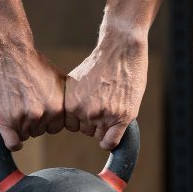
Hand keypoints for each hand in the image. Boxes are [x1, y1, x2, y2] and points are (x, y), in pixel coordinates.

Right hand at [0, 42, 65, 150]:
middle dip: (32, 122)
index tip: (38, 109)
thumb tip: (77, 112)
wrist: (9, 52)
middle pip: (39, 132)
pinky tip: (12, 134)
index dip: (46, 120)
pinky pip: (12, 143)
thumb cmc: (32, 63)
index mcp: (57, 107)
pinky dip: (13, 142)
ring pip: (24, 135)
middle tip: (23, 104)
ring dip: (19, 125)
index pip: (55, 128)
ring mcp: (22, 118)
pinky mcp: (5, 120)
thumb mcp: (58, 79)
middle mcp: (42, 115)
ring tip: (15, 105)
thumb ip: (65, 99)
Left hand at [65, 34, 147, 149]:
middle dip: (95, 122)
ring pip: (100, 135)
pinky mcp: (121, 117)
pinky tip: (113, 136)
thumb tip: (74, 116)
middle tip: (105, 106)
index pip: (72, 125)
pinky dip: (111, 142)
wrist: (121, 49)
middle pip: (86, 130)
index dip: (82, 119)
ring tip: (113, 108)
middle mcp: (84, 111)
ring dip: (106, 127)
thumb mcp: (77, 80)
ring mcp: (103, 115)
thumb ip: (74, 100)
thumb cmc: (101, 62)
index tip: (91, 111)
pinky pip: (111, 142)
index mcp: (71, 103)